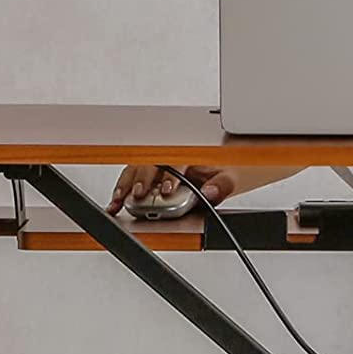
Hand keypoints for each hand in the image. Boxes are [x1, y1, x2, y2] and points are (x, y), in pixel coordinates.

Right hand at [107, 163, 234, 215]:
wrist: (235, 164)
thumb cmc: (232, 168)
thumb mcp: (234, 178)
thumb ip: (222, 185)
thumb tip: (210, 191)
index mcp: (194, 152)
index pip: (178, 160)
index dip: (171, 175)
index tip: (168, 189)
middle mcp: (175, 155)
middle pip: (151, 162)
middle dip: (143, 178)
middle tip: (139, 194)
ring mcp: (163, 163)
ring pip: (138, 168)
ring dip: (127, 183)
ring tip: (119, 200)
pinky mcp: (155, 173)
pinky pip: (135, 176)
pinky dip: (124, 187)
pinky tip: (117, 200)